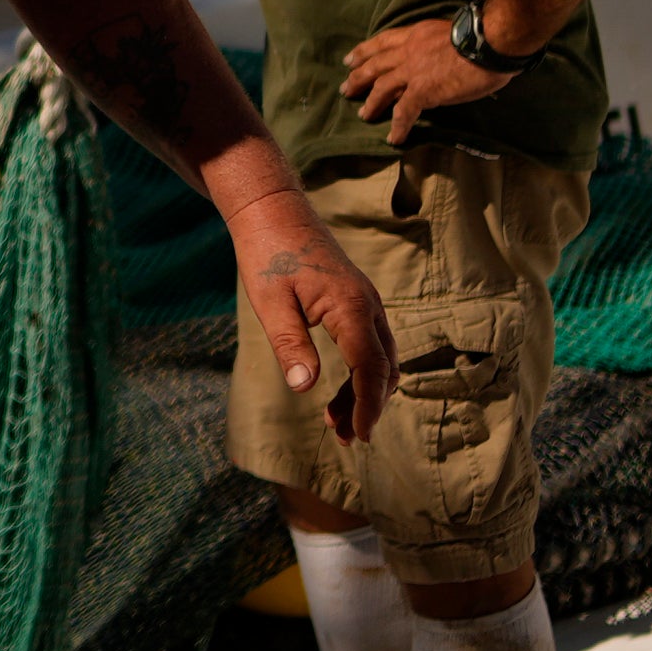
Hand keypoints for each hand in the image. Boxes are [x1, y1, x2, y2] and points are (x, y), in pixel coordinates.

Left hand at [228, 189, 397, 441]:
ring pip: (381, 359)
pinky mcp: (358, 302)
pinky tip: (338, 391)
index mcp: (351, 307)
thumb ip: (290, 344)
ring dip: (366, 393)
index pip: (371, 368)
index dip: (369, 405)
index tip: (361, 435)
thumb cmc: (268, 254)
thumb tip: (304, 387)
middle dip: (370, 406)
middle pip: (383, 368)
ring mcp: (367, 303)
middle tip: (347, 439)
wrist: (273, 211)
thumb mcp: (271, 303)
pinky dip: (362, 372)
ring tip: (338, 425)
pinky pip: (371, 345)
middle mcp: (369, 306)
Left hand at [341, 16, 509, 133]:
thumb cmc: (478, 36)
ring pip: (382, 88)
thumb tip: (429, 56)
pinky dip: (398, 127)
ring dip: (372, 103)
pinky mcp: (423, 91)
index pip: (381, 42)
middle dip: (358, 78)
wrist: (487, 44)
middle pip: (374, 65)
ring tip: (364, 115)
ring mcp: (412, 72)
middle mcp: (407, 51)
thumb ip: (430, 44)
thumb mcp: (444, 33)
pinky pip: (404, 112)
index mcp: (414, 35)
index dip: (363, 51)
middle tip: (346, 89)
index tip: (350, 60)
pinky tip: (394, 138)